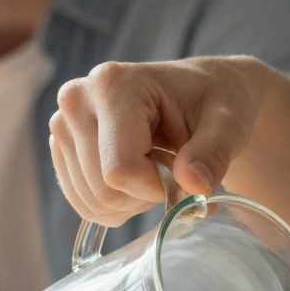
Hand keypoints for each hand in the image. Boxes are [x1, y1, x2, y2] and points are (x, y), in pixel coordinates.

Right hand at [49, 55, 274, 224]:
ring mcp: (62, 124)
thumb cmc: (216, 103)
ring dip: (133, 202)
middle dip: (145, 196)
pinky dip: (117, 205)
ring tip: (156, 167)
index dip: (157, 188)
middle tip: (173, 169)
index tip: (183, 172)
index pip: (120, 170)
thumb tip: (193, 184)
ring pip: (93, 203)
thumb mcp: (228, 125)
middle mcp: (76, 100)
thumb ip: (213, 153)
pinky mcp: (61, 146)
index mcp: (113, 85)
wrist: (201, 93)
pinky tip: (138, 176)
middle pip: (103, 191)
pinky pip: (85, 204)